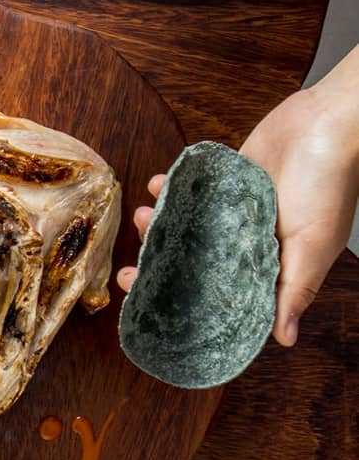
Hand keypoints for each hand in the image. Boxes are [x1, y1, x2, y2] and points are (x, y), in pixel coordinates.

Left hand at [118, 62, 358, 345]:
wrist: (325, 121)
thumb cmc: (328, 182)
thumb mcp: (313, 244)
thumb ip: (294, 289)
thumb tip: (283, 338)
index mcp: (270, 263)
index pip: (221, 295)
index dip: (185, 302)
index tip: (148, 303)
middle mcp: (249, 240)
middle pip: (194, 264)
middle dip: (159, 268)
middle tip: (130, 271)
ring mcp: (235, 210)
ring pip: (187, 226)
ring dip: (159, 225)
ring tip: (145, 216)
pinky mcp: (226, 181)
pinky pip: (191, 190)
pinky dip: (170, 188)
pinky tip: (156, 185)